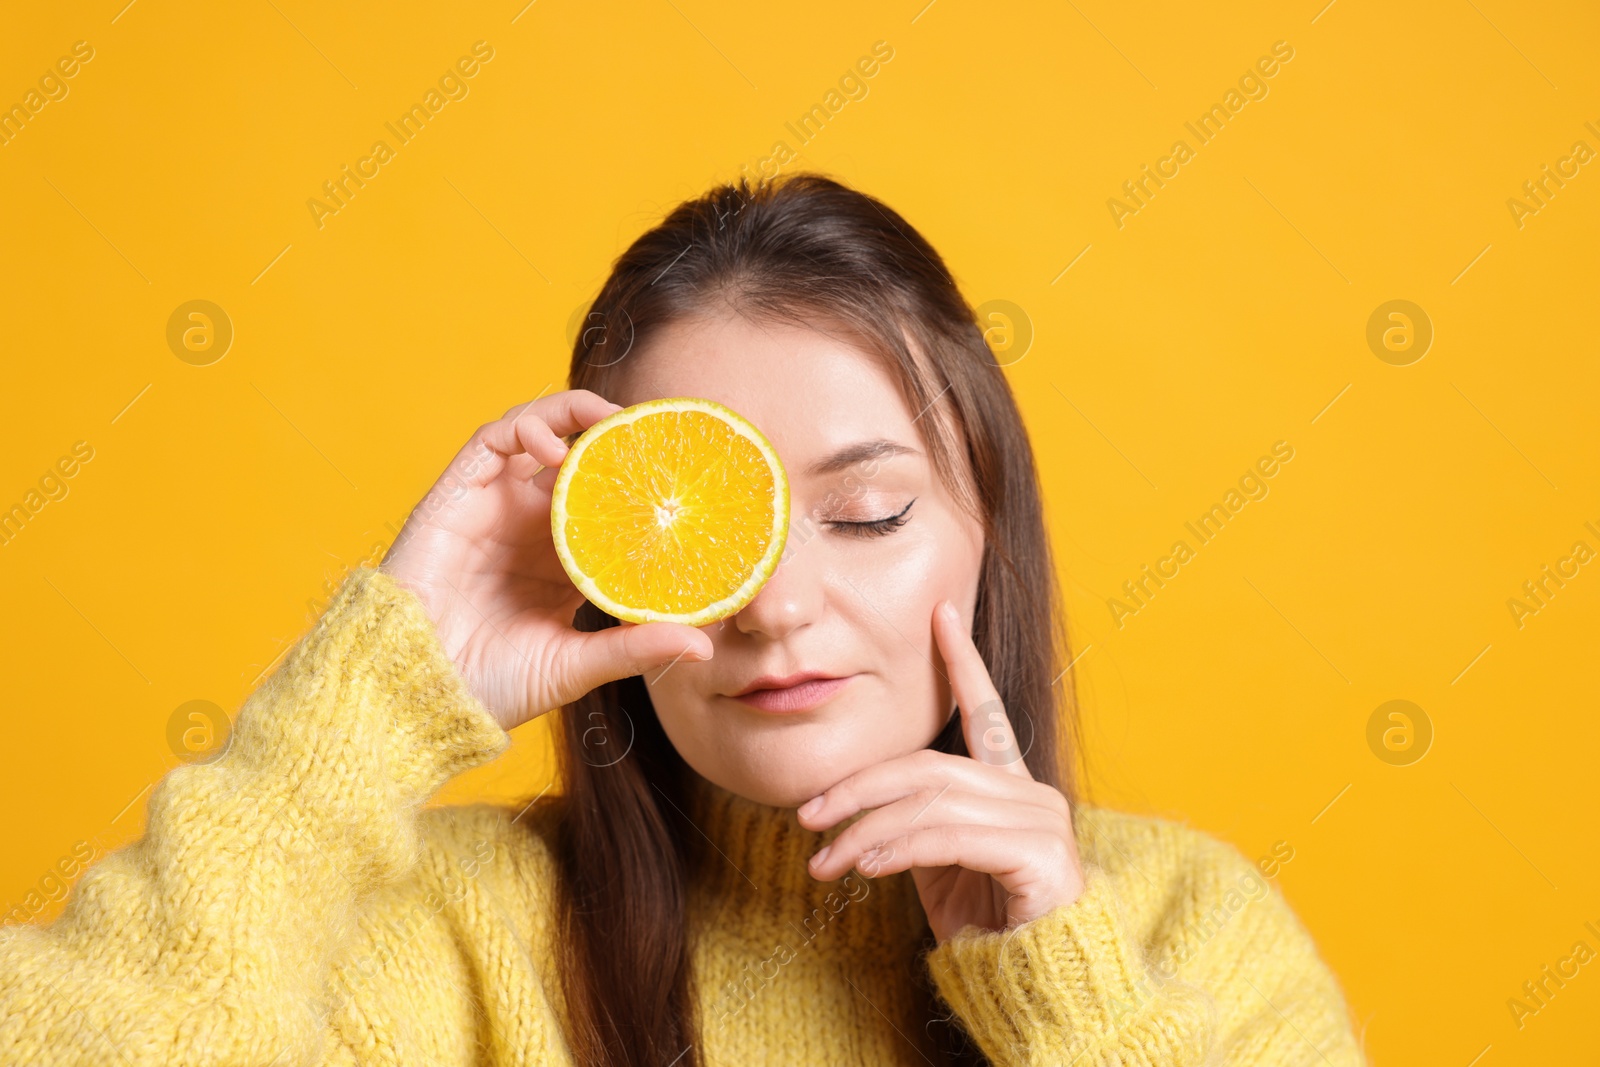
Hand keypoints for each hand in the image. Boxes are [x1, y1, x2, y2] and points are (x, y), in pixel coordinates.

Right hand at [379, 389, 713, 731]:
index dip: (645, 482)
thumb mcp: (576, 666)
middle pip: (582, 459)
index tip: (689, 474)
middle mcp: (532, 526)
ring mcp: (495, 506)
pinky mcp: (458, 494)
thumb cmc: (491, 687)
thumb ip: (634, 648)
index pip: (612, 504)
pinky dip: (528, 428)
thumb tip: (703, 644)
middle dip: (620, 439)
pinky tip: (558, 448)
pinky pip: (493, 440)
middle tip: (661, 434)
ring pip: (541, 435)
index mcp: (564, 562)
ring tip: (615, 422)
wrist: (415, 696)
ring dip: (578, 416)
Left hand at [796, 599, 1084, 941]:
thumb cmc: (987, 928)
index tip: (941, 613)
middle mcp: (1032, 793)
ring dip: (863, 830)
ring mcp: (1041, 820)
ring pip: (929, 802)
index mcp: (1012, 788)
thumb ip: (911, 826)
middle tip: (807, 815)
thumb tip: (854, 813)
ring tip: (823, 859)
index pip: (984, 712)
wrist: (1038, 988)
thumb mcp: (937, 867)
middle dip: (858, 787)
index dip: (962, 660)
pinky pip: (948, 836)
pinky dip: (897, 848)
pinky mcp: (1040, 854)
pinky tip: (865, 866)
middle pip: (928, 767)